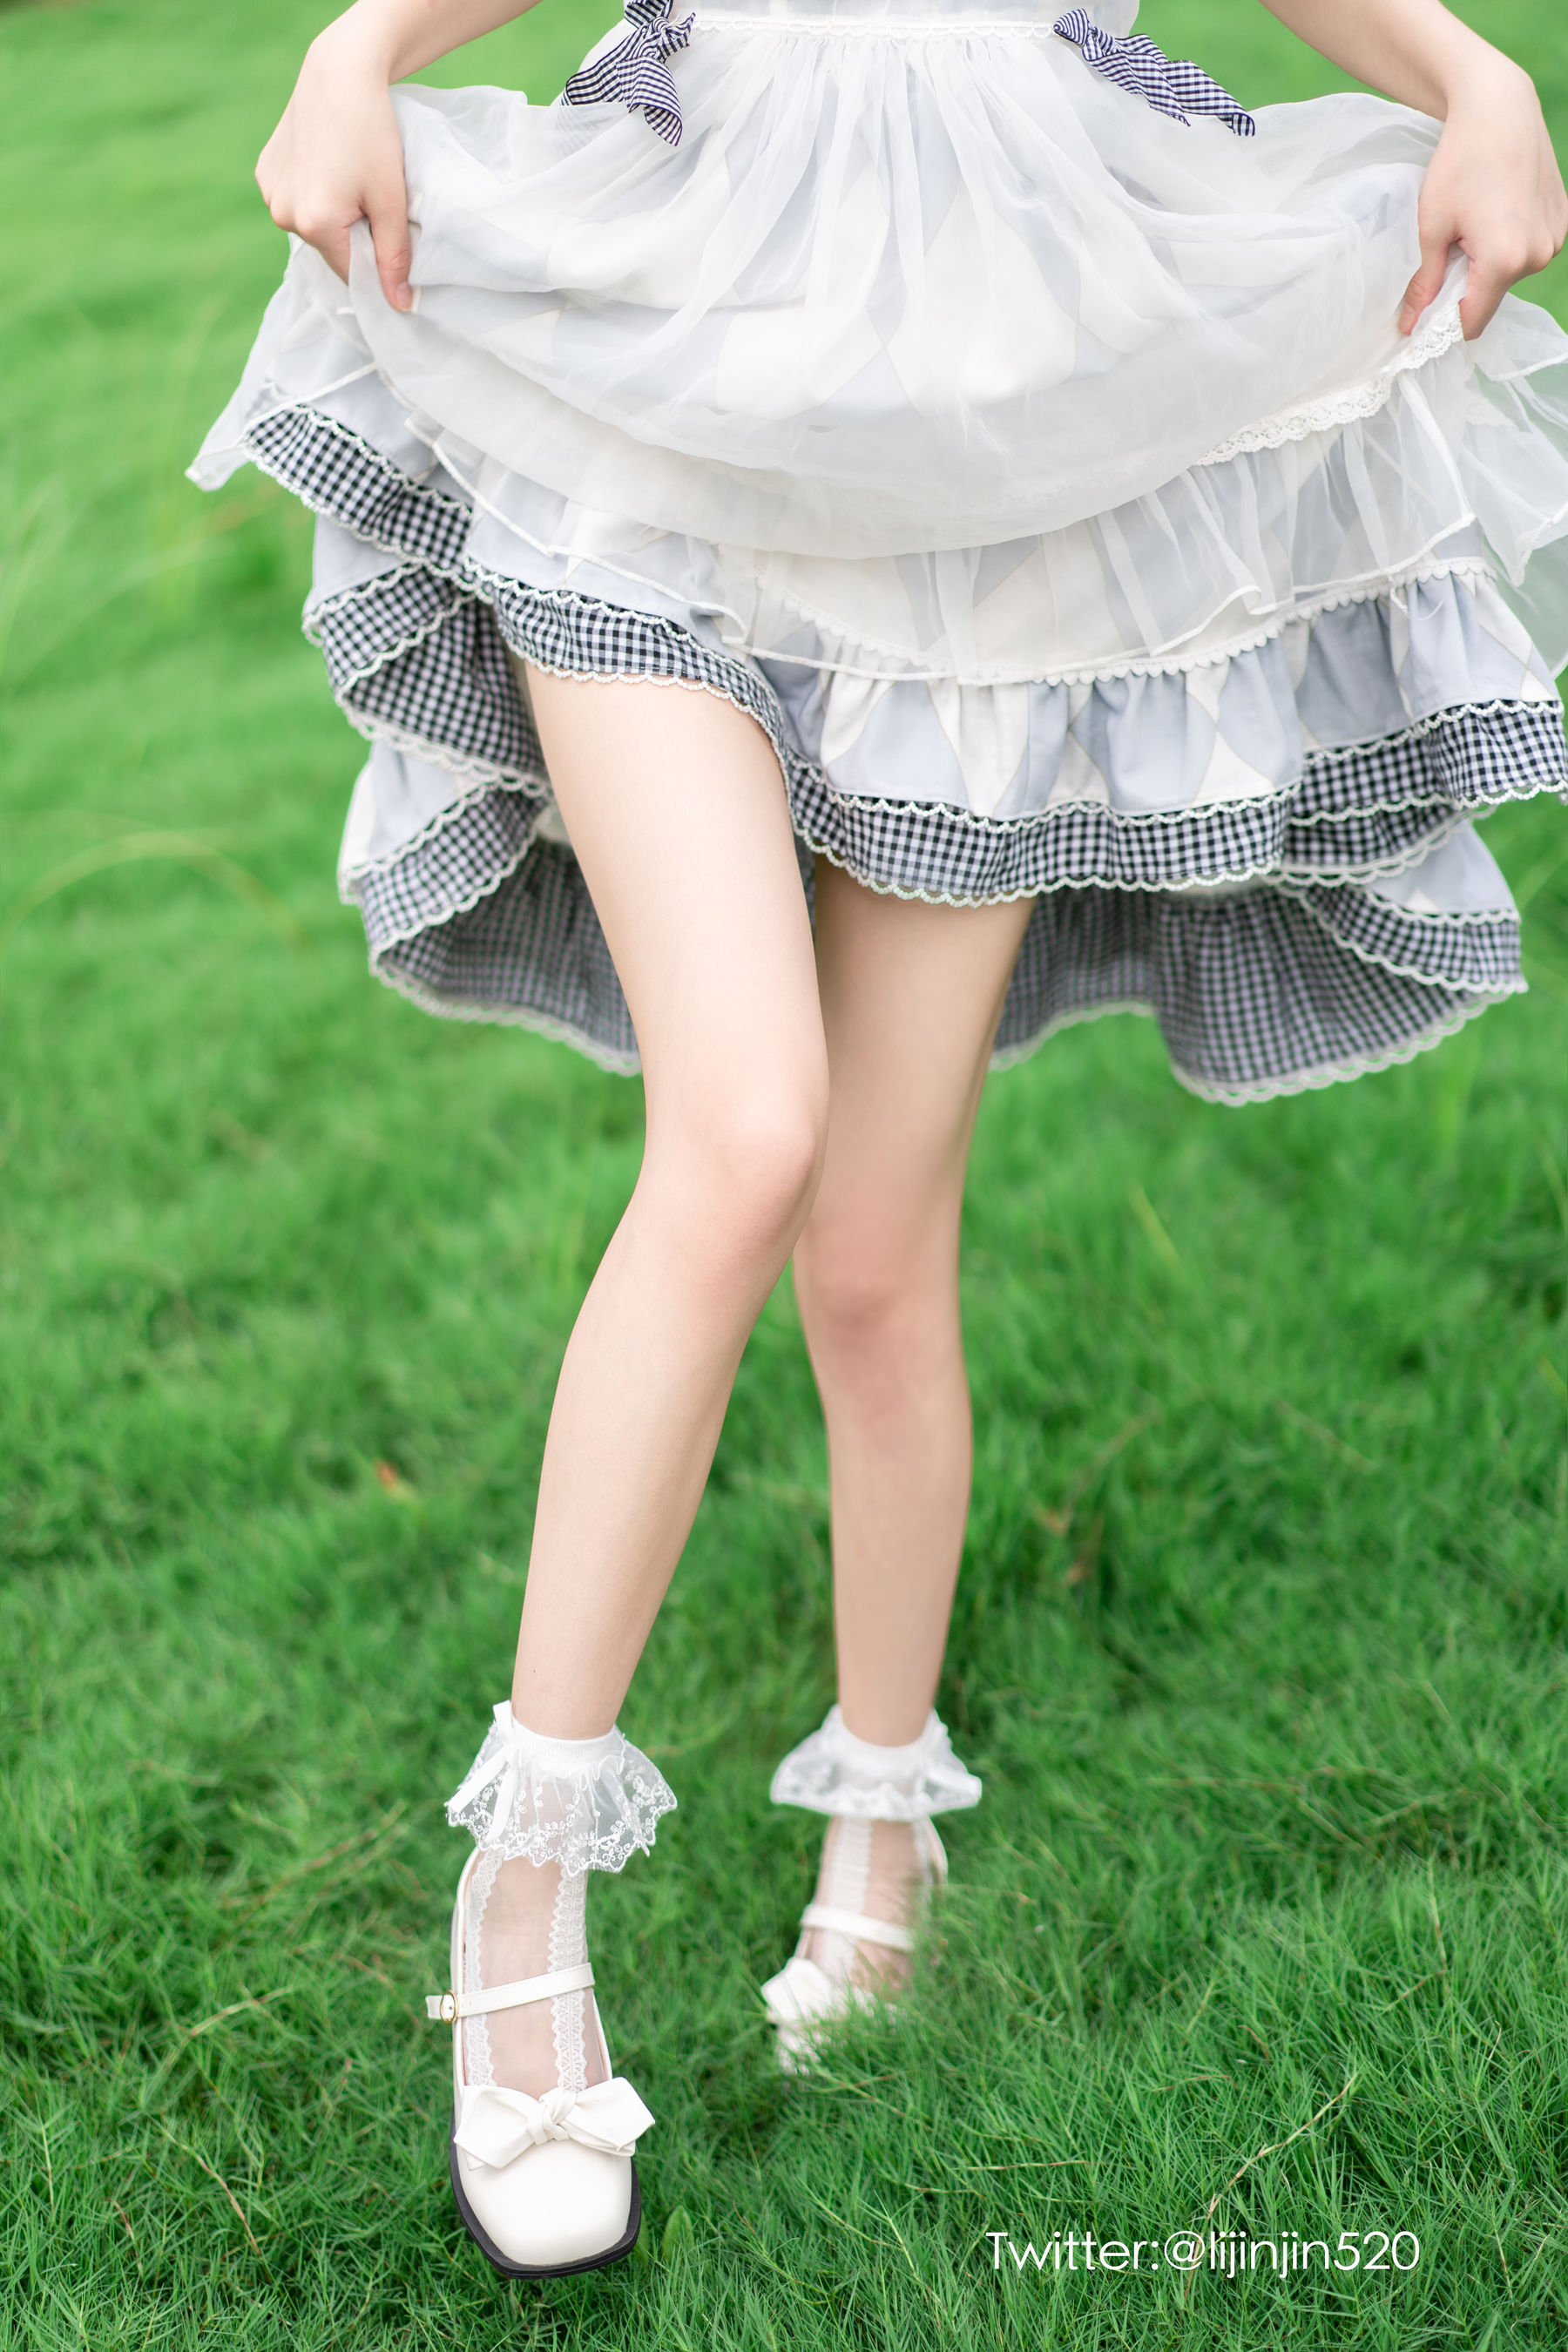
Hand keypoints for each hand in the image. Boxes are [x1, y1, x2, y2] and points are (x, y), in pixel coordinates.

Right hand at [256, 19, 412, 309]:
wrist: (340, 73)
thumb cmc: (372, 133)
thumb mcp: (392, 201)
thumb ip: (395, 257)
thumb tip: (400, 305)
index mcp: (313, 223)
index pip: (351, 273)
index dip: (376, 265)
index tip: (393, 242)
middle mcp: (282, 212)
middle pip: (329, 249)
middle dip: (354, 238)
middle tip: (374, 201)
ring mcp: (269, 191)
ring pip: (312, 226)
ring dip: (333, 217)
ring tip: (352, 179)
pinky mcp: (265, 171)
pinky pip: (296, 200)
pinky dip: (314, 194)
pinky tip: (330, 166)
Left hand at [1398, 60, 1567, 339]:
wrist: (1500, 109)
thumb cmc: (1460, 162)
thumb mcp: (1432, 227)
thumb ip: (1424, 283)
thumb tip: (1409, 326)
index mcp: (1503, 261)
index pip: (1471, 322)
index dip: (1443, 323)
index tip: (1423, 312)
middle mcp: (1537, 256)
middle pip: (1490, 298)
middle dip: (1465, 287)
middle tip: (1447, 249)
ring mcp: (1554, 239)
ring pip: (1509, 276)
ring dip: (1487, 265)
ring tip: (1474, 223)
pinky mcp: (1561, 222)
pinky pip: (1527, 252)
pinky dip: (1507, 245)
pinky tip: (1495, 212)